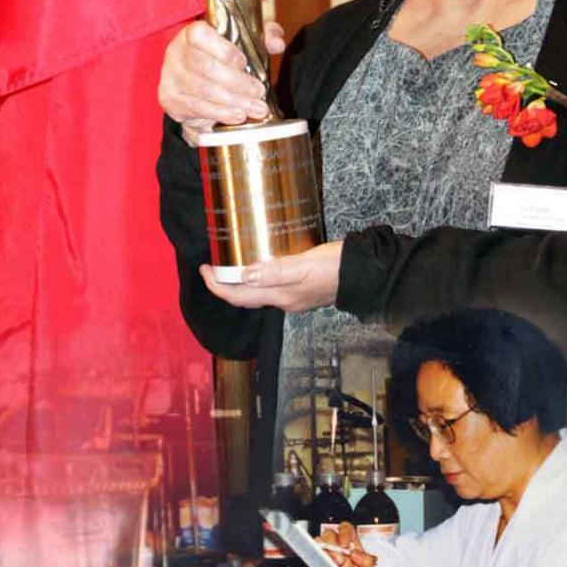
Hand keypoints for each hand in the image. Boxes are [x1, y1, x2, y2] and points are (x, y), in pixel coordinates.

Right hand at [158, 18, 285, 134]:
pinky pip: (196, 107)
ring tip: (255, 108)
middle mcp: (176, 52)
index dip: (222, 48)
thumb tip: (277, 43)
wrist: (195, 88)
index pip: (199, 34)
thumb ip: (262, 37)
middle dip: (237, 82)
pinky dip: (219, 113)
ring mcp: (170, 76)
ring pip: (203, 90)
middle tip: (259, 92)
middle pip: (205, 67)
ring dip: (233, 101)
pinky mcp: (169, 99)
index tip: (243, 62)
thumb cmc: (222, 61)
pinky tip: (237, 116)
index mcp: (191, 33)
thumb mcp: (244, 44)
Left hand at [200, 241, 341, 311]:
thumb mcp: (303, 265)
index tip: (203, 269)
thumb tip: (243, 276)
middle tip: (211, 267)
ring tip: (230, 266)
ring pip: (257, 294)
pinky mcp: (303, 290)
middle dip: (224, 285)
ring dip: (239, 283)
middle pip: (244, 298)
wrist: (364, 275)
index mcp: (280, 296)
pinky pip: (271, 288)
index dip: (216, 285)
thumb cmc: (334, 267)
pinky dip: (257, 279)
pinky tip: (259, 265)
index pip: (238, 296)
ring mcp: (294, 298)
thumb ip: (275, 272)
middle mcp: (284, 301)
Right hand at [321, 523, 376, 566]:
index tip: (344, 544)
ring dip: (324, 554)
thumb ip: (365, 560)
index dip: (344, 533)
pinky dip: (317, 563)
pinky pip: (313, 559)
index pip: (345, 528)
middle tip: (338, 560)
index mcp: (350, 543)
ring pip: (319, 543)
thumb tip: (354, 553)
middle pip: (329, 534)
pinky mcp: (317, 565)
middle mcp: (337, 546)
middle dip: (332, 546)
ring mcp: (326, 554)